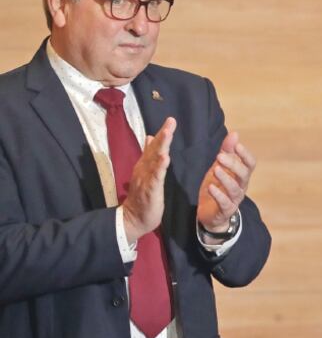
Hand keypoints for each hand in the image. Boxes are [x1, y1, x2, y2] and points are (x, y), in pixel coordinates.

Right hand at [121, 117, 175, 243]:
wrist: (134, 218)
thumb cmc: (143, 196)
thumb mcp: (147, 173)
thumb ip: (148, 156)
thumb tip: (150, 137)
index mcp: (145, 165)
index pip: (154, 146)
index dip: (162, 133)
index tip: (171, 120)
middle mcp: (144, 169)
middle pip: (154, 149)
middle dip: (163, 134)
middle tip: (171, 121)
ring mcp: (146, 179)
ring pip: (154, 160)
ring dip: (161, 146)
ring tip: (168, 133)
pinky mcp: (150, 190)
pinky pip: (155, 177)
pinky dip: (160, 168)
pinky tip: (165, 158)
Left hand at [197, 131, 255, 232]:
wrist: (211, 213)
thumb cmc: (218, 187)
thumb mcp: (220, 167)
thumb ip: (227, 151)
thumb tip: (235, 133)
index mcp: (241, 175)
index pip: (250, 164)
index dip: (245, 154)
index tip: (237, 145)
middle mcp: (241, 187)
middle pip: (244, 174)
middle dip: (233, 164)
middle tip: (219, 156)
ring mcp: (234, 199)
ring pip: (235, 189)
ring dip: (226, 178)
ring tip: (215, 169)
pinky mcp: (225, 210)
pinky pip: (225, 203)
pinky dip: (218, 195)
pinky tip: (210, 187)